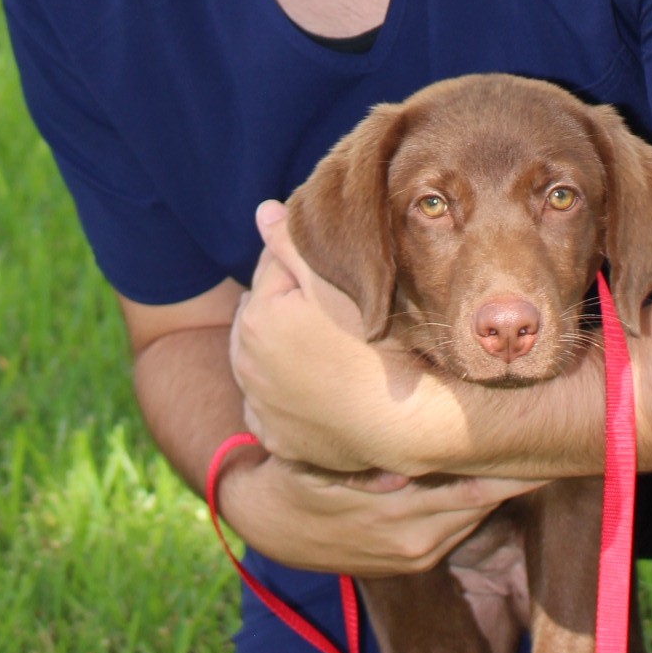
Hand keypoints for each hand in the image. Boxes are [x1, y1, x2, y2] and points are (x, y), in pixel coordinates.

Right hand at [213, 446, 537, 579]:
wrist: (270, 524)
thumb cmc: (299, 475)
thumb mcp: (326, 464)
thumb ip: (368, 465)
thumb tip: (406, 462)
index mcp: (403, 513)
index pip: (476, 486)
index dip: (514, 467)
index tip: (545, 440)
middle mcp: (419, 539)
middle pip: (487, 498)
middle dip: (521, 471)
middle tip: (557, 436)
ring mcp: (419, 553)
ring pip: (476, 510)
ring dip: (504, 484)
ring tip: (537, 450)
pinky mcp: (413, 560)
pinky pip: (458, 524)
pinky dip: (479, 499)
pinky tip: (496, 475)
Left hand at [230, 199, 433, 472]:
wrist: (406, 423)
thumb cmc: (377, 345)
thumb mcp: (335, 283)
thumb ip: (292, 243)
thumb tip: (263, 211)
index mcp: (256, 320)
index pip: (271, 271)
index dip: (302, 264)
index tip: (331, 270)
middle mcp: (246, 365)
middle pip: (263, 316)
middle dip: (285, 307)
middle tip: (329, 306)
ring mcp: (260, 408)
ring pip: (262, 361)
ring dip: (281, 350)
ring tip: (322, 342)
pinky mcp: (277, 440)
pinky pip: (272, 408)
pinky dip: (286, 395)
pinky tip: (315, 384)